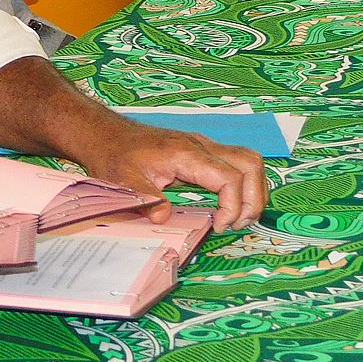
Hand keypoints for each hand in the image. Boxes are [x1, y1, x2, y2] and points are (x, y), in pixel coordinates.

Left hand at [80, 117, 266, 231]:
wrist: (107, 135)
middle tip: (237, 224)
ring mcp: (205, 146)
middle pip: (251, 164)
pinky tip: (229, 206)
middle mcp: (202, 146)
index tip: (219, 226)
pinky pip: (237, 164)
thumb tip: (163, 219)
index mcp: (186, 153)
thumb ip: (147, 200)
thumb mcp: (124, 181)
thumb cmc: (115, 156)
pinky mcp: (204, 152)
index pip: (230, 177)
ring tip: (237, 217)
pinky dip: (243, 185)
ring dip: (253, 191)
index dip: (233, 206)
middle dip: (254, 199)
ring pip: (249, 161)